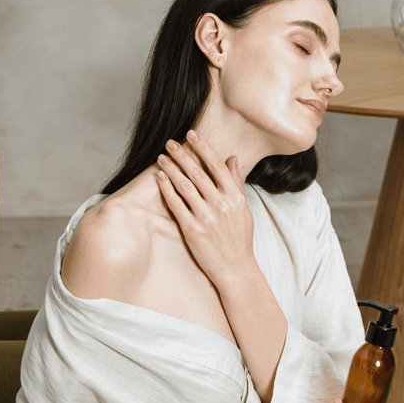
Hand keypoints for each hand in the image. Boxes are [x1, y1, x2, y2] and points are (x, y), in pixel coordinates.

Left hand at [156, 130, 254, 284]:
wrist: (235, 268)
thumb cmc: (239, 238)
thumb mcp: (243, 208)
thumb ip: (235, 182)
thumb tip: (231, 158)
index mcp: (234, 196)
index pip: (216, 165)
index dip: (202, 147)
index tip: (191, 134)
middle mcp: (221, 204)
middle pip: (197, 173)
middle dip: (181, 155)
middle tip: (169, 142)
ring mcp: (206, 217)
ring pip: (184, 186)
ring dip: (171, 169)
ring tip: (161, 158)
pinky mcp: (192, 230)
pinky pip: (176, 205)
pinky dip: (167, 189)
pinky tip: (160, 179)